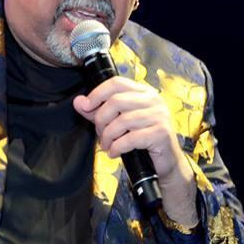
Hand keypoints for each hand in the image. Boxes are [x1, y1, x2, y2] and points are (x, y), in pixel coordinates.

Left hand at [72, 76, 197, 219]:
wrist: (164, 161)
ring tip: (108, 145)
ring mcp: (159, 115)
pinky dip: (117, 147)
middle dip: (101, 120)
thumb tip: (79, 102)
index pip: (116, 83)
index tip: (86, 106)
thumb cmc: (141, 139)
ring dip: (108, 137)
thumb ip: (98, 112)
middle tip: (101, 134)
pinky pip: (130, 138)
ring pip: (122, 121)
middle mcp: (153, 100)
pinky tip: (115, 152)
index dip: (97, 93)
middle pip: (116, 101)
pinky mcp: (161, 132)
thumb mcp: (118, 123)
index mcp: (143, 92)